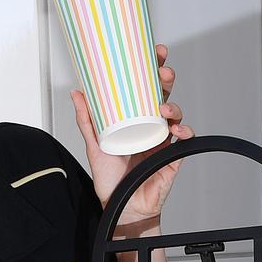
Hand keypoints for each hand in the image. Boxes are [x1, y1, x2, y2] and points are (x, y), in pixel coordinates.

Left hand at [71, 43, 195, 224]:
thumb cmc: (111, 179)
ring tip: (164, 108)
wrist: (122, 208)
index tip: (154, 52)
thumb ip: (87, 120)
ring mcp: (164, 140)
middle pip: (164, 95)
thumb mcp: (95, 145)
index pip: (146, 89)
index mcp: (136, 120)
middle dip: (167, 79)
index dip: (153, 69)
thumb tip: (76, 92)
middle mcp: (151, 126)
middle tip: (162, 72)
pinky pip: (185, 140)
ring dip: (174, 106)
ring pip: (176, 114)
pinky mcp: (173, 156)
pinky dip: (185, 131)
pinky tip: (178, 130)